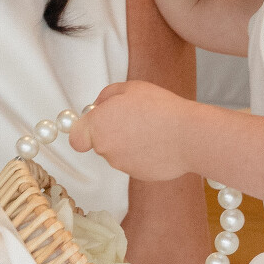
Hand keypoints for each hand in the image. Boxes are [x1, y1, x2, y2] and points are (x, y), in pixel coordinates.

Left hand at [68, 81, 196, 179]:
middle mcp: (105, 149)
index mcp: (98, 127)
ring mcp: (122, 165)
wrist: (188, 136)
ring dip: (129, 143)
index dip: (84, 130)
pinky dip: (143, 154)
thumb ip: (106, 96)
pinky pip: (135, 162)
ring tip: (152, 129)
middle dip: (112, 132)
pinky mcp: (138, 175)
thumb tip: (98, 107)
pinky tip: (159, 142)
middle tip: (135, 118)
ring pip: (119, 153)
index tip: (97, 122)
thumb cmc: (160, 108)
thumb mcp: (130, 88)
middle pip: (100, 143)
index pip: (76, 138)